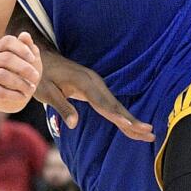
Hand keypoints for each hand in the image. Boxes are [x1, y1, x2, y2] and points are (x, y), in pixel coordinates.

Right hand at [0, 32, 41, 111]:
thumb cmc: (24, 71)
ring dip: (20, 83)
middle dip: (24, 68)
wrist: (17, 94)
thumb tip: (24, 35)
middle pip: (6, 58)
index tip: (33, 59)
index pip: (8, 41)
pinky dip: (14, 95)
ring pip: (1, 75)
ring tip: (31, 88)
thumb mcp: (30, 58)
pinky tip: (23, 96)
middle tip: (36, 76)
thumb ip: (28, 46)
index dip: (22, 48)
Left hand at [36, 51, 153, 141]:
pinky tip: (129, 122)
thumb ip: (62, 106)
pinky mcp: (94, 86)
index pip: (103, 103)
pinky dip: (121, 113)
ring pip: (116, 104)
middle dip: (133, 121)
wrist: (40, 57)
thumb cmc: (41, 75)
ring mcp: (95, 84)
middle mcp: (94, 82)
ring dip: (131, 118)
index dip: (117, 116)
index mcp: (84, 83)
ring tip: (148, 132)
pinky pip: (110, 102)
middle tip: (149, 133)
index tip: (130, 126)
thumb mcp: (46, 91)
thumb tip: (74, 124)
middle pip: (116, 105)